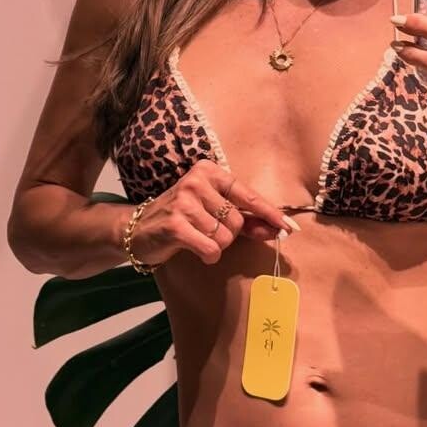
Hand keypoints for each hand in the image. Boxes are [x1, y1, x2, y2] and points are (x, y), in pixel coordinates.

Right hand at [128, 159, 298, 267]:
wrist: (137, 229)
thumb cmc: (182, 218)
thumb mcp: (213, 212)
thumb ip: (246, 219)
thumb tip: (278, 229)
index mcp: (209, 171)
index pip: (248, 195)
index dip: (270, 213)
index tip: (289, 228)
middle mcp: (196, 181)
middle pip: (237, 220)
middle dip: (228, 234)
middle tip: (206, 231)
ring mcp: (184, 201)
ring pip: (225, 236)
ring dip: (216, 245)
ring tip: (196, 238)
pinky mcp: (175, 224)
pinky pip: (211, 248)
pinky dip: (207, 255)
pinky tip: (194, 249)